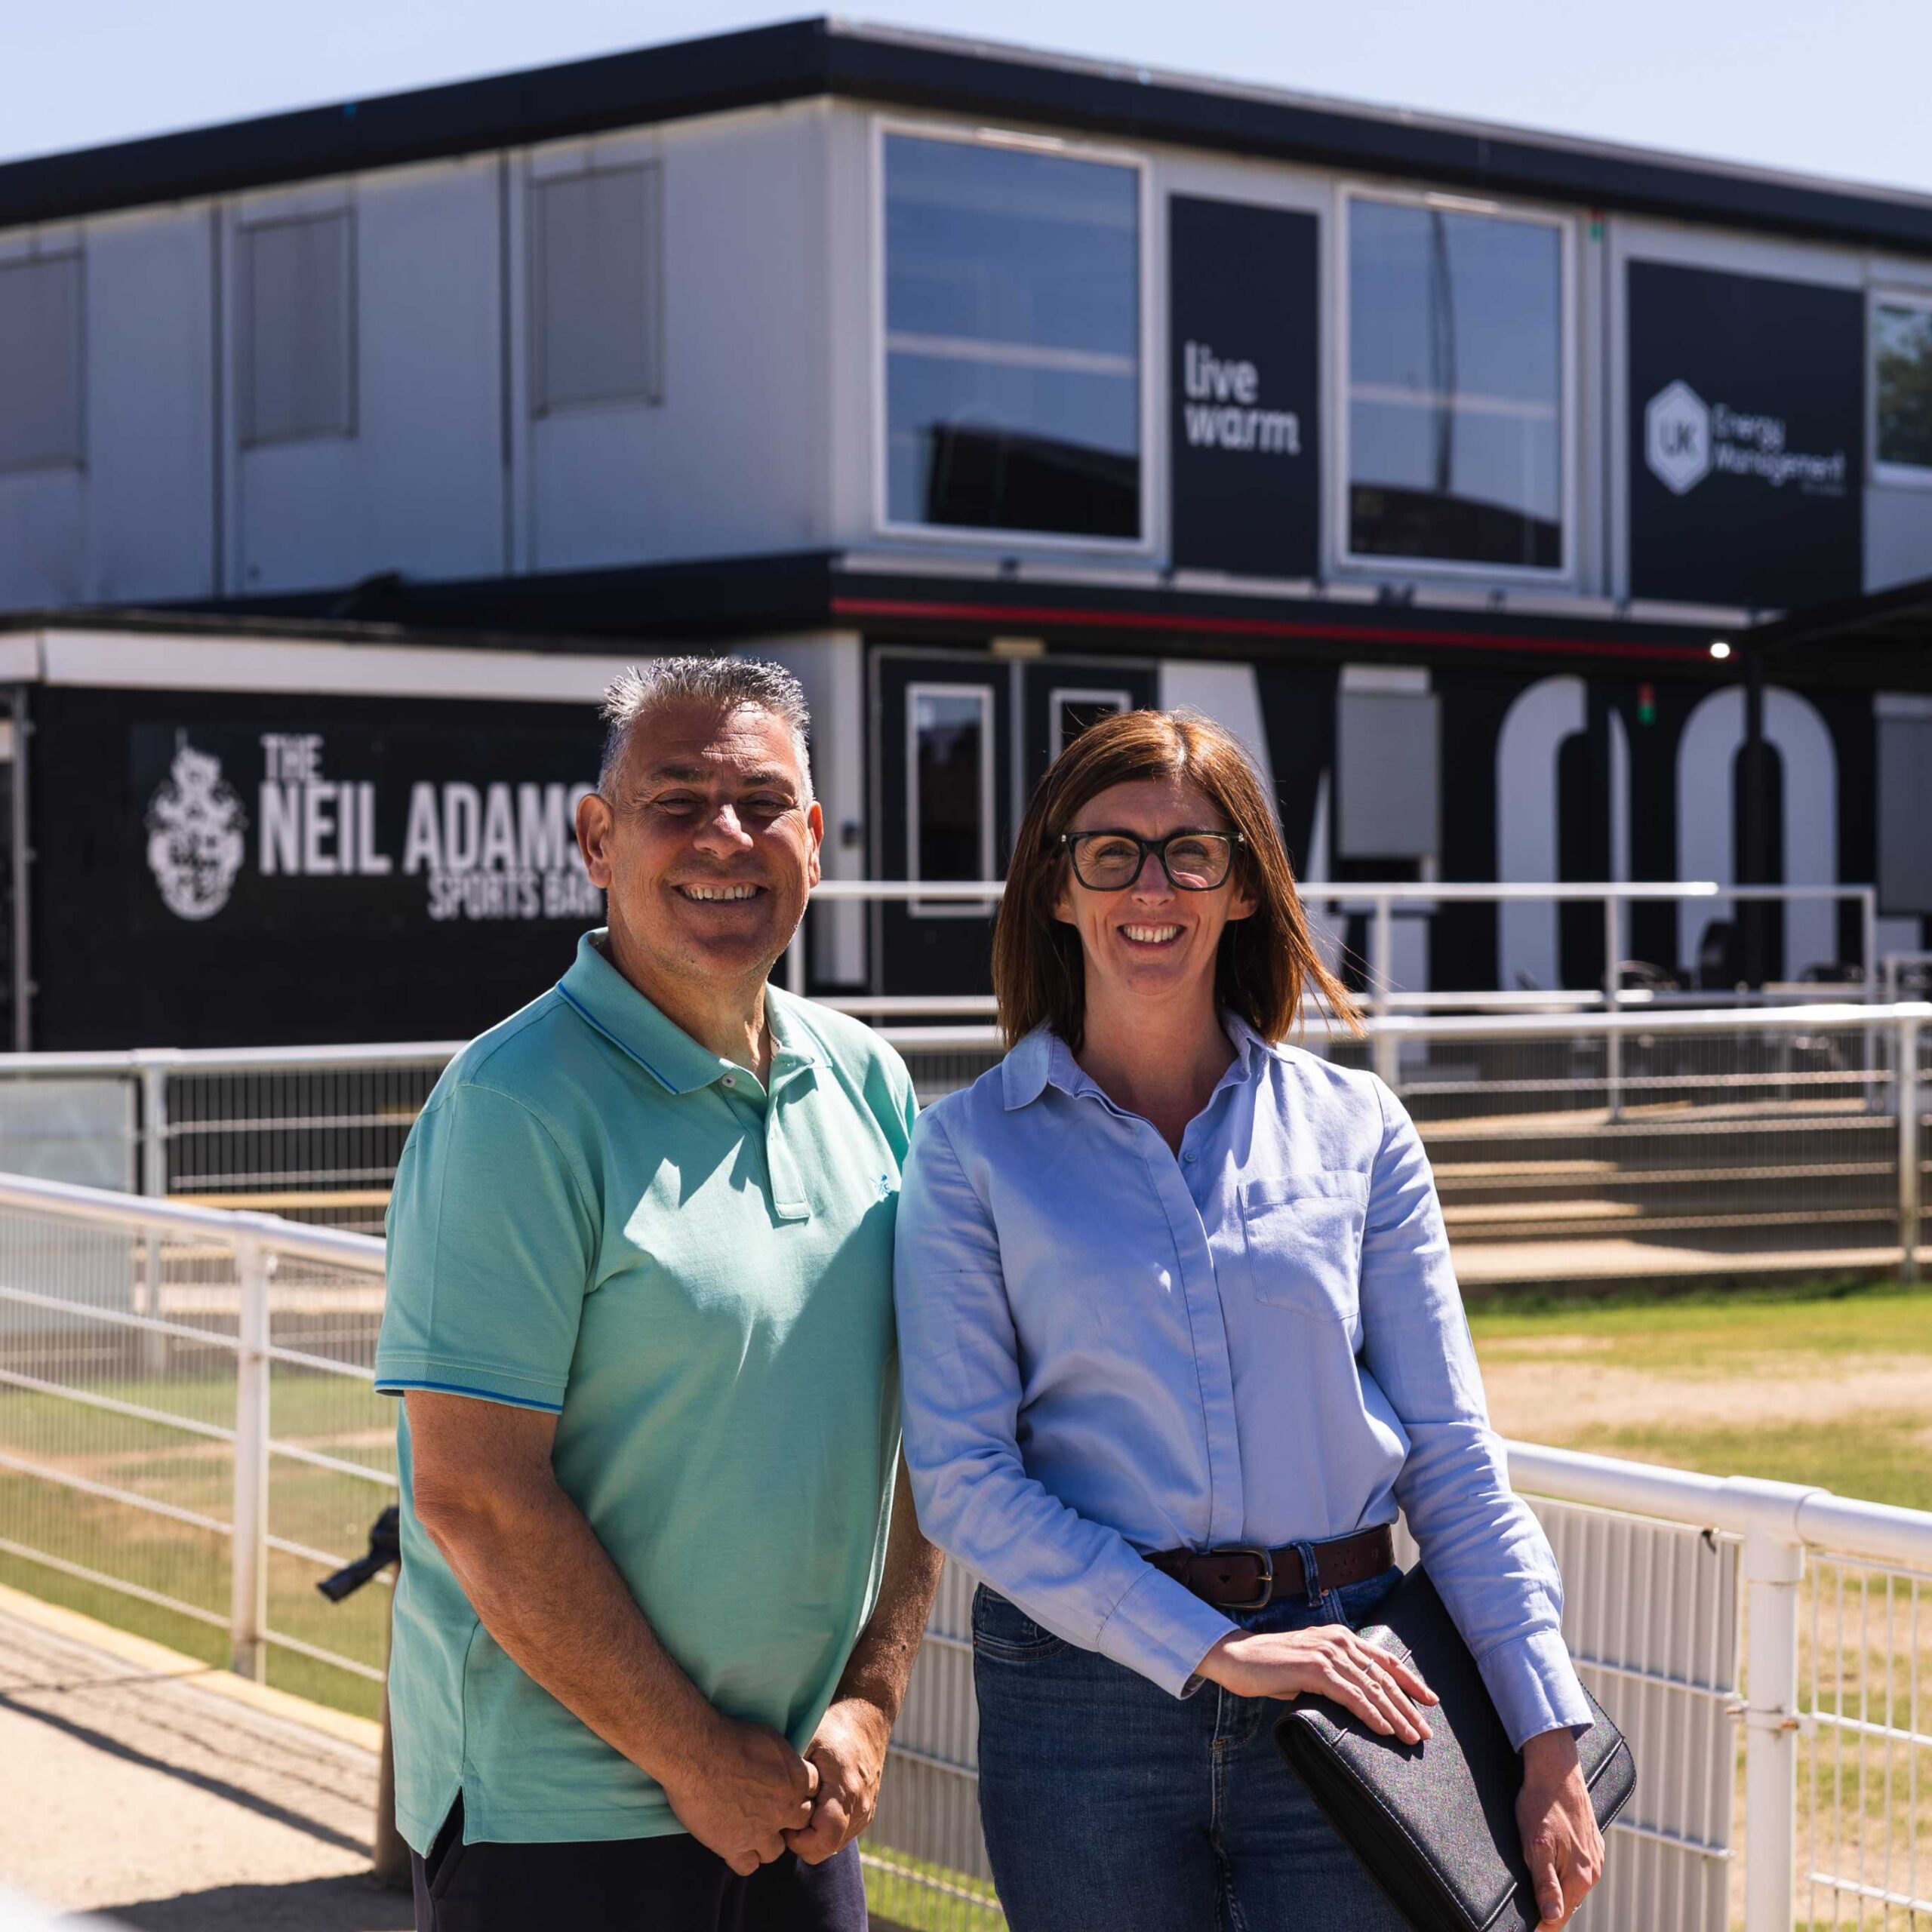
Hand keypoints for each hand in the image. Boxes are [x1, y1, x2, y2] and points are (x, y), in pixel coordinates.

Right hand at [656, 1715, 818, 1875]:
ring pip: (776, 1851)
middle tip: (767, 1811)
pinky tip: (734, 1844)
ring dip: (766, 1842)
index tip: (782, 1791)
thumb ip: (787, 1762)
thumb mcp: (771, 1739)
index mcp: (796, 1780)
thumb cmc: (730, 1737)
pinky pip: (749, 1866)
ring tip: (749, 1829)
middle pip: (799, 1824)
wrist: (696, 1751)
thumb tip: (790, 1771)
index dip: (796, 1794)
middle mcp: (784, 1809)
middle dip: (786, 1819)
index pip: (812, 1795)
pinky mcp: (734, 1847)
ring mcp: (760, 1832)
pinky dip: (743, 1858)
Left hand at [784, 1696, 891, 1864]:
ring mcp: (866, 1812)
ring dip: (814, 1835)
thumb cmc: (833, 1726)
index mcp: (845, 1790)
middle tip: (788, 1814)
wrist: (868, 1718)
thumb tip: (763, 1797)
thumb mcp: (807, 1739)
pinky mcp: (867, 1813)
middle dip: (802, 1840)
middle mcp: (860, 1807)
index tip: (785, 1819)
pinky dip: (825, 1829)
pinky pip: (842, 1836)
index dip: (798, 1840)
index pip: (822, 1841)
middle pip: (825, 1849)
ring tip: (802, 1806)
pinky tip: (816, 1805)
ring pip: (833, 1846)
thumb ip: (790, 1772)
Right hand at [1198, 1623, 1436, 1743]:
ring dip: (1395, 1715)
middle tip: (1426, 1732)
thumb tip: (1361, 1699)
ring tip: (1412, 1737)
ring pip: (1371, 1688)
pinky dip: (1370, 1714)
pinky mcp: (1314, 1669)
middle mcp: (1338, 1640)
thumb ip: (1336, 1674)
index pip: (1385, 1659)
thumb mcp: (1311, 1666)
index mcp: (1341, 1637)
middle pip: (1383, 1677)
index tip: (1430, 1701)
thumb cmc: (1273, 1665)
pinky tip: (1384, 1730)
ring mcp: (1326, 1653)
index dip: (1410, 1681)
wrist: (1237, 1657)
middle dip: (1409, 1706)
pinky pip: (1350, 1695)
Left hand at [1517, 1729, 1602, 1925]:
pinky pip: (1578, 1866)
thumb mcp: (1535, 1844)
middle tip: (1527, 1905)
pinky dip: (1564, 1871)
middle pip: (1568, 1902)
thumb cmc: (1542, 1803)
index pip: (1560, 1917)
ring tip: (1537, 1887)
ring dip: (1557, 1889)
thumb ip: (1545, 1884)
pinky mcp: (1592, 1841)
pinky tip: (1552, 1862)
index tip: (1526, 1927)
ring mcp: (1595, 1855)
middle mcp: (1593, 1869)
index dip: (1541, 1925)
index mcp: (1580, 1875)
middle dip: (1549, 1907)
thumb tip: (1551, 1917)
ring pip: (1573, 1885)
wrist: (1556, 1768)